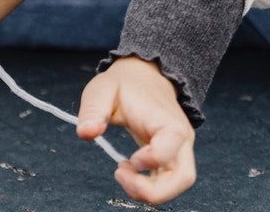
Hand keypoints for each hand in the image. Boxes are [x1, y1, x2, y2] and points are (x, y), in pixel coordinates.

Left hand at [77, 57, 196, 204]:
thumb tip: (86, 133)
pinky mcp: (172, 157)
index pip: (171, 148)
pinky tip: (129, 171)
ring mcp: (179, 150)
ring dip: (150, 191)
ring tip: (122, 174)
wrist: (144, 78)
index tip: (129, 160)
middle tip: (121, 176)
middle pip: (183, 177)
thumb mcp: (102, 89)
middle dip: (153, 191)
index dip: (151, 159)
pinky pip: (169, 181)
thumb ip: (93, 110)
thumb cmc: (124, 85)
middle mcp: (181, 138)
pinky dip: (149, 186)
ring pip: (179, 184)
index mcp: (168, 121)